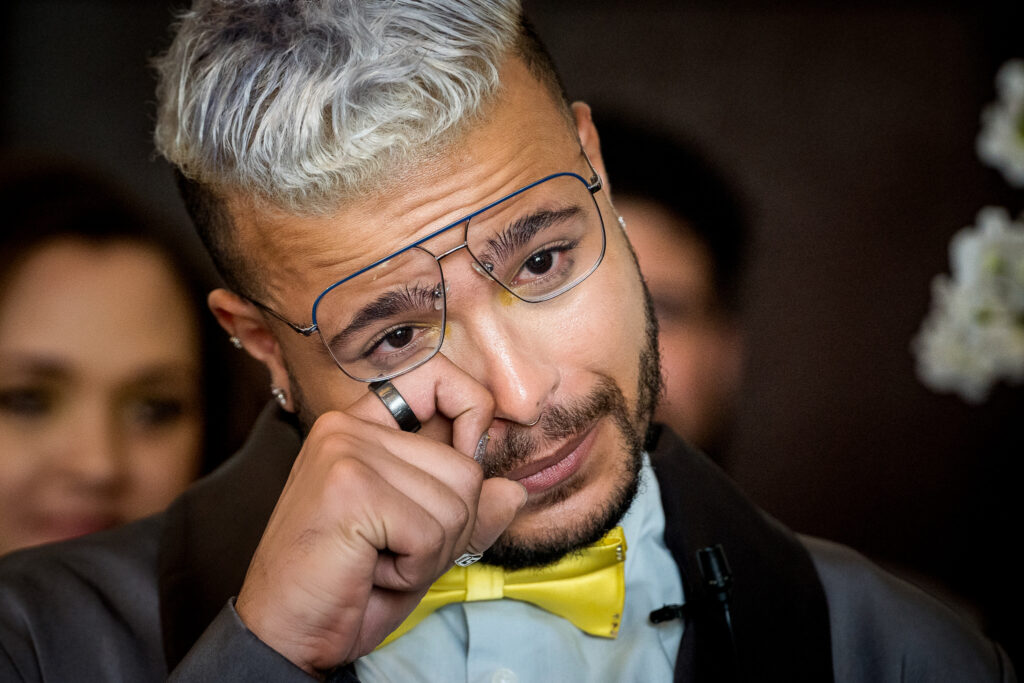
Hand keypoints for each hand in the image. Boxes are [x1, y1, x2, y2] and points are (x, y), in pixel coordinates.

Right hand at [235, 356, 526, 673]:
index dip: (473, 410)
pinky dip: (414, 567)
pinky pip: (431, 532)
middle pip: (464, 468)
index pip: (437, 379)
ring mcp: (346, 453)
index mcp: (362, 426)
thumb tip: (514, 490)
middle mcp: (348, 427)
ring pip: (456, 502)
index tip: (473, 449)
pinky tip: (370, 570)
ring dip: (430, 552)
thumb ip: (466, 510)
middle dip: (449, 529)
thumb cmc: (348, 586)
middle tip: (393, 550)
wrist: (287, 635)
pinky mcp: (350, 489)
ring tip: (379, 560)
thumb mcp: (421, 543)